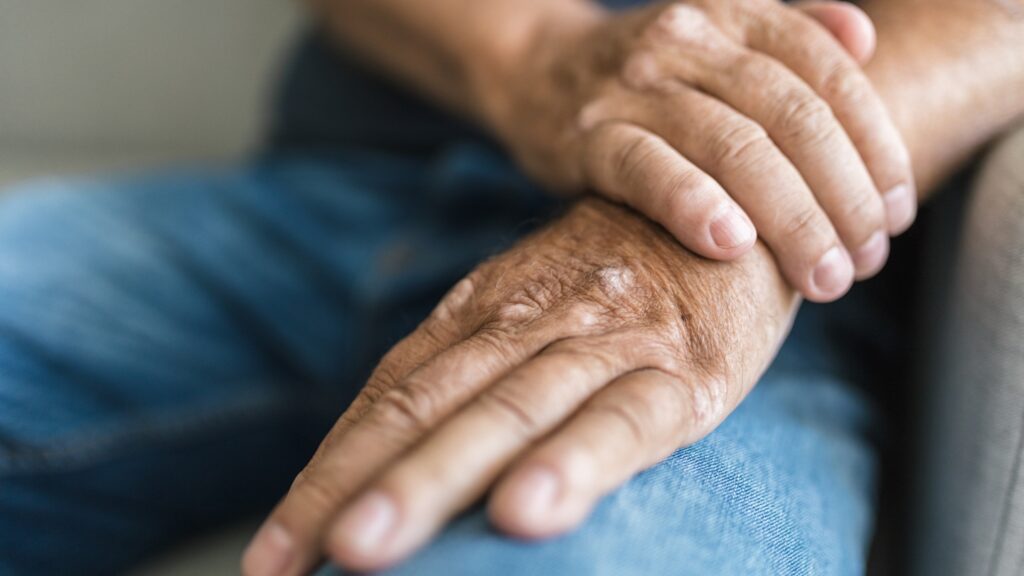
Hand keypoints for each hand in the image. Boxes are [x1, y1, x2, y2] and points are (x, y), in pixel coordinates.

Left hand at [242, 198, 797, 574]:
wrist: (725, 211)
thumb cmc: (615, 283)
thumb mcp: (529, 315)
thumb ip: (462, 377)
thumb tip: (375, 469)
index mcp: (480, 315)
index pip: (385, 401)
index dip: (320, 479)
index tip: (266, 561)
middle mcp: (526, 326)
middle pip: (424, 410)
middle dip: (349, 488)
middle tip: (281, 563)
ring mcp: (603, 345)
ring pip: (503, 414)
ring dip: (430, 480)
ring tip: (365, 550)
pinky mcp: (683, 374)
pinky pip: (623, 421)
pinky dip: (573, 463)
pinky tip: (529, 513)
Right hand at [478, 0, 916, 301]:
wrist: (536, 72)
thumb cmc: (647, 76)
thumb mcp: (719, 41)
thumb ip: (792, 36)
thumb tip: (865, 40)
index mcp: (734, 16)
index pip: (828, 74)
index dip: (876, 145)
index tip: (898, 213)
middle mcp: (688, 40)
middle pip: (791, 117)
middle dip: (843, 196)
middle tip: (867, 262)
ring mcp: (634, 86)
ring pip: (732, 146)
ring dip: (791, 218)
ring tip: (824, 276)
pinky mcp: (588, 137)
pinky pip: (647, 168)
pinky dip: (692, 202)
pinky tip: (731, 243)